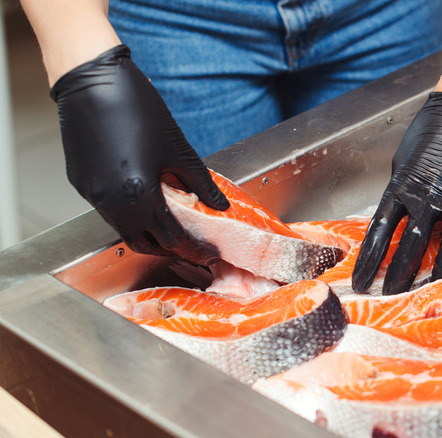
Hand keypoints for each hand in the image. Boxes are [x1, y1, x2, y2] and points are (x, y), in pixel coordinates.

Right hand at [50, 45, 228, 263]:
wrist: (92, 80)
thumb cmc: (135, 106)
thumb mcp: (177, 148)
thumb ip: (200, 182)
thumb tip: (219, 204)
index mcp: (137, 193)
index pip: (170, 237)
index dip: (192, 248)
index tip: (207, 251)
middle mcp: (110, 200)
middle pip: (142, 242)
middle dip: (167, 247)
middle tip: (188, 242)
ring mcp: (91, 194)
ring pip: (122, 227)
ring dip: (146, 230)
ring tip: (169, 220)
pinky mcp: (80, 183)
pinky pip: (108, 209)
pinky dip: (128, 212)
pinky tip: (144, 198)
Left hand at [352, 92, 441, 294]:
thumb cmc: (430, 132)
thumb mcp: (403, 162)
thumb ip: (400, 192)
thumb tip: (396, 218)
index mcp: (401, 186)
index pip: (379, 232)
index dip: (369, 261)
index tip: (361, 282)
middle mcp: (427, 196)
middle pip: (410, 246)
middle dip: (399, 276)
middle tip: (391, 296)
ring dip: (438, 273)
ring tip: (429, 290)